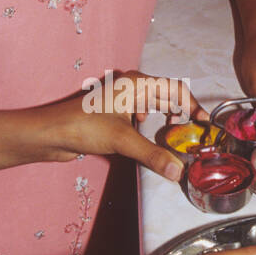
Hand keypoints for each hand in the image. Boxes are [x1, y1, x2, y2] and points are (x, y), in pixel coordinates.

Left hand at [44, 70, 207, 181]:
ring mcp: (120, 101)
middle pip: (165, 97)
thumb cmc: (82, 126)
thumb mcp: (123, 140)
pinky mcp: (112, 114)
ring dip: (165, 120)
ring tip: (175, 136)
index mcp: (136, 84)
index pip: (175, 88)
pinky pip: (139, 116)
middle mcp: (130, 88)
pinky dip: (150, 126)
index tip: (204, 123)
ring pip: (152, 107)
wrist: (51, 134)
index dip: (193, 105)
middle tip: (192, 133)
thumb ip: (153, 154)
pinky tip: (148, 137)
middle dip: (181, 114)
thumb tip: (178, 170)